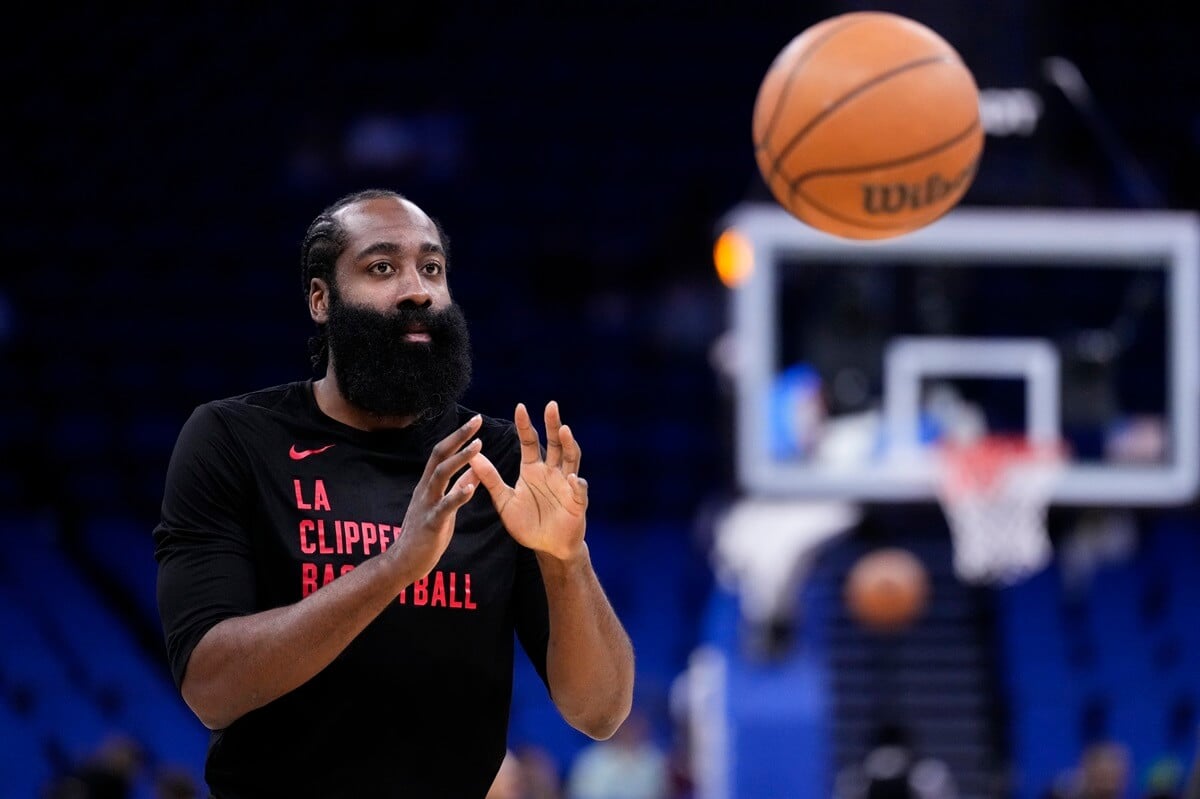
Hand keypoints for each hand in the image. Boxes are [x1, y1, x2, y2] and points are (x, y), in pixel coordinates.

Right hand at [389, 414, 482, 581]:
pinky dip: (458, 495)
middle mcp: (425, 489)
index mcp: (429, 484)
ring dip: (460, 459)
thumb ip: (456, 488)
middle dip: (458, 437)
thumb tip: (473, 471)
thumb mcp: (443, 507)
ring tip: (478, 446)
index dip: (458, 436)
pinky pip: (444, 507)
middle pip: (440, 455)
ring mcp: (426, 504)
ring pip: (441, 474)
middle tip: (477, 420)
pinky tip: (471, 487)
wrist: (404, 562)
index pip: (442, 453)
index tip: (475, 421)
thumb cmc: (425, 534)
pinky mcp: (431, 522)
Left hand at [469, 401, 587, 561]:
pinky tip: (573, 478)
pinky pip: (580, 490)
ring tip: (565, 431)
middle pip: (555, 443)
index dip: (525, 425)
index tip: (520, 407)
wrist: (547, 548)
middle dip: (553, 424)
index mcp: (533, 469)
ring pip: (571, 459)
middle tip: (551, 405)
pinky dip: (577, 483)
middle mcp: (552, 472)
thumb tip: (472, 456)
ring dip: (569, 445)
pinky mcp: (577, 502)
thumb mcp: (505, 501)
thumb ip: (490, 479)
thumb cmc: (527, 523)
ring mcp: (567, 485)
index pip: (530, 442)